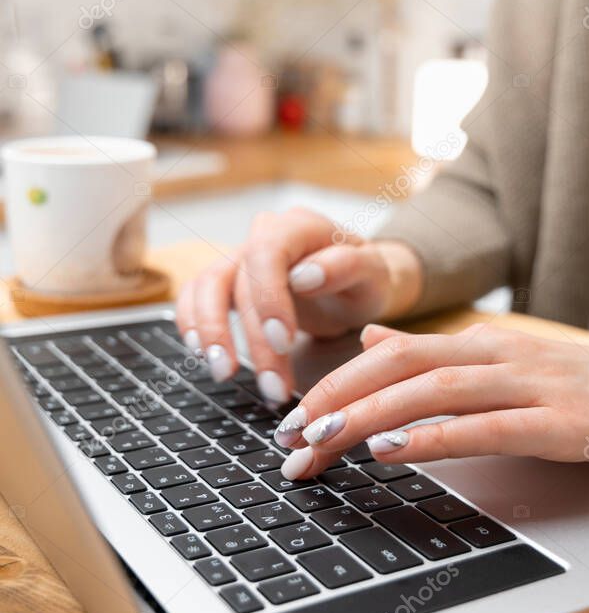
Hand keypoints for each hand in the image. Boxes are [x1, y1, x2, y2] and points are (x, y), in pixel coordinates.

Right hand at [175, 207, 421, 403]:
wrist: (351, 282)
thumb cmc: (361, 277)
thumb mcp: (372, 273)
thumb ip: (346, 267)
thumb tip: (304, 276)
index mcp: (298, 226)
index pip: (267, 253)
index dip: (268, 298)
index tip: (284, 342)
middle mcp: (263, 235)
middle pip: (240, 282)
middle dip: (253, 339)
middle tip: (272, 386)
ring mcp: (240, 256)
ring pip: (208, 286)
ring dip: (211, 333)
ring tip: (224, 374)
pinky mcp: (227, 279)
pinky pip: (196, 295)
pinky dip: (193, 323)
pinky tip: (202, 354)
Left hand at [275, 322, 588, 477]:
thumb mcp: (506, 364)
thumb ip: (438, 357)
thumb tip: (371, 342)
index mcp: (481, 344)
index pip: (390, 354)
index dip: (334, 383)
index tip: (291, 421)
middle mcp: (498, 355)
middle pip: (398, 366)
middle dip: (334, 400)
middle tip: (287, 440)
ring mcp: (530, 384)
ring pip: (432, 389)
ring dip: (368, 415)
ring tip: (320, 441)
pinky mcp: (561, 423)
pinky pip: (486, 426)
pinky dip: (433, 436)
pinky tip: (393, 449)